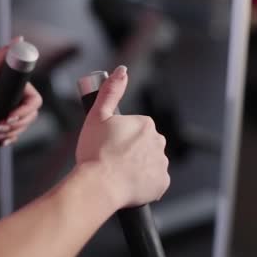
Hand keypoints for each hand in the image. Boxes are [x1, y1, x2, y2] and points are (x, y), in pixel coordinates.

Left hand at [0, 37, 42, 144]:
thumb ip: (1, 56)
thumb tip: (19, 39)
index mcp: (17, 87)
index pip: (34, 102)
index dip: (24, 112)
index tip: (10, 117)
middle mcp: (16, 98)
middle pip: (30, 117)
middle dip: (16, 125)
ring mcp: (11, 111)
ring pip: (23, 127)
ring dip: (11, 133)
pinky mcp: (5, 122)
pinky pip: (16, 134)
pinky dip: (9, 138)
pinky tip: (0, 139)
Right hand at [75, 66, 169, 208]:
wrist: (99, 186)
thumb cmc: (95, 153)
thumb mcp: (96, 116)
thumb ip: (111, 91)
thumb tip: (121, 71)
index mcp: (145, 124)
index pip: (135, 128)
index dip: (120, 137)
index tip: (108, 145)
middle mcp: (158, 142)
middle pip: (144, 145)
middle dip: (131, 151)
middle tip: (111, 159)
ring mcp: (161, 164)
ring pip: (149, 162)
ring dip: (137, 167)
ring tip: (118, 173)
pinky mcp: (162, 183)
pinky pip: (154, 182)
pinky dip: (143, 183)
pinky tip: (127, 183)